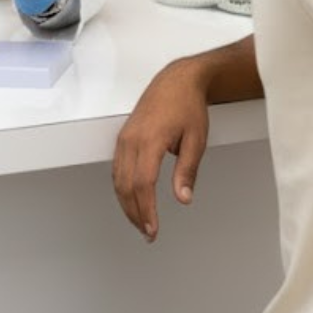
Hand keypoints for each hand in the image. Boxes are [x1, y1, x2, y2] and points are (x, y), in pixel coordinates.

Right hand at [112, 57, 210, 242]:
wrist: (177, 81)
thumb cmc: (187, 105)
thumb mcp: (196, 139)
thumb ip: (187, 170)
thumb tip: (183, 198)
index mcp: (150, 139)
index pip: (143, 183)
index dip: (146, 210)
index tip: (152, 228)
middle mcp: (132, 139)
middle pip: (126, 185)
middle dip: (135, 213)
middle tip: (148, 232)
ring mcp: (125, 137)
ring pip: (117, 178)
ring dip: (126, 203)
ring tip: (139, 221)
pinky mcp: (124, 137)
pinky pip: (117, 167)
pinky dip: (122, 188)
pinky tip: (131, 198)